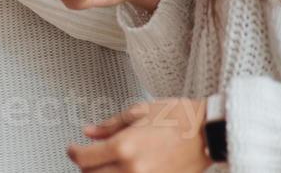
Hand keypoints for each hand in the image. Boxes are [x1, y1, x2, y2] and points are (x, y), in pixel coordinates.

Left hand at [68, 99, 209, 172]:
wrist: (207, 132)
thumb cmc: (177, 118)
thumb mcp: (137, 113)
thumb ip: (109, 126)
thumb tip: (89, 132)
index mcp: (124, 147)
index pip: (84, 159)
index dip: (73, 152)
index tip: (73, 148)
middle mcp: (132, 169)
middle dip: (86, 165)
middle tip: (89, 155)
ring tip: (105, 164)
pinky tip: (124, 169)